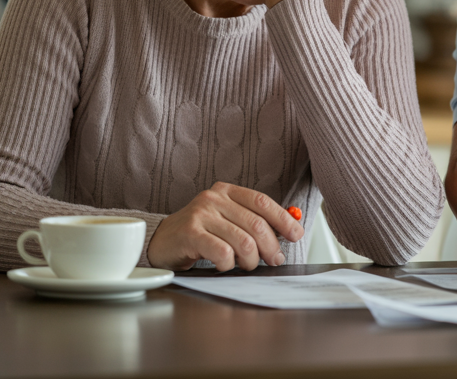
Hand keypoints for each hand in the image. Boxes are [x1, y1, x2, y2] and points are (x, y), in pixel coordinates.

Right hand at [147, 182, 304, 270]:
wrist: (160, 241)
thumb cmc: (199, 234)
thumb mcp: (226, 220)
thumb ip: (251, 221)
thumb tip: (288, 231)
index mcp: (227, 191)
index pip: (262, 202)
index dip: (283, 219)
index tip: (296, 234)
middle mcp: (214, 198)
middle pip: (256, 224)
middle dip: (271, 247)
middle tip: (275, 260)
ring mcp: (200, 214)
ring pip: (243, 241)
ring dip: (251, 260)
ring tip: (247, 265)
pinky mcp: (190, 233)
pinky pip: (222, 253)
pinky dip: (229, 264)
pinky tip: (224, 265)